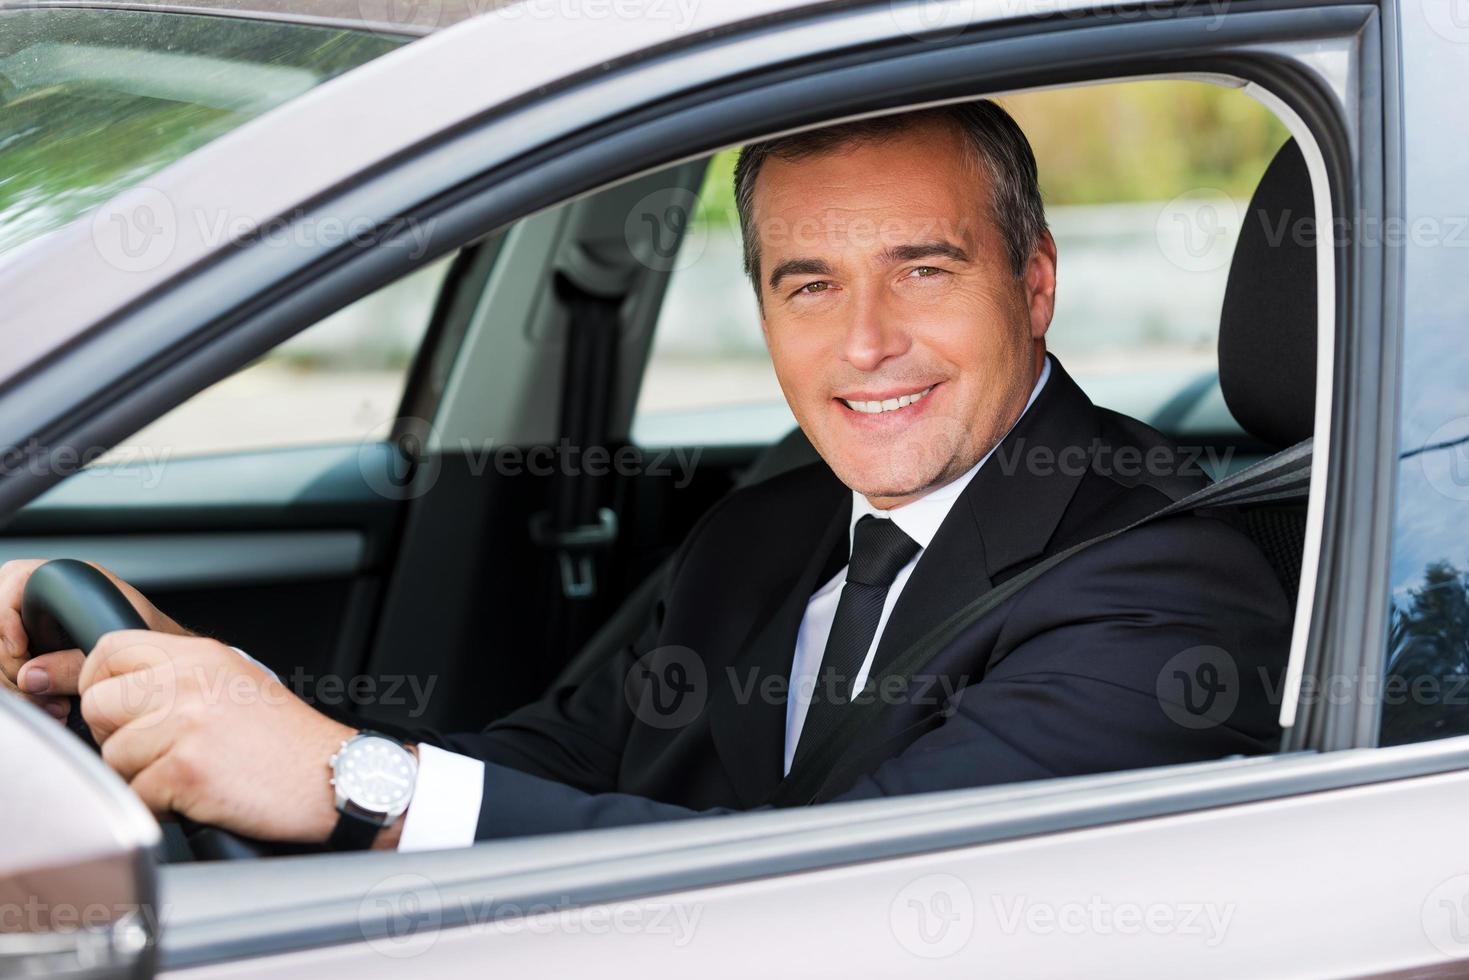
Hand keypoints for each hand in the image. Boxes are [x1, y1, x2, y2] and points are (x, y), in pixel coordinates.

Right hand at [0, 559, 188, 721]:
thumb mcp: (114, 655)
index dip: (7, 616)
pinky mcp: (42, 650)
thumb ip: (71, 665)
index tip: (19, 649)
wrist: (170, 665)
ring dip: (19, 683)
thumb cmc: (154, 646)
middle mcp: (57, 597)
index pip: (15, 578)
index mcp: (77, 579)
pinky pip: (16, 666)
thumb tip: (31, 676)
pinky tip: (50, 707)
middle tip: (34, 686)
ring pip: (5, 648)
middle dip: (10, 660)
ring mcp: (46, 623)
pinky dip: (26, 691)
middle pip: (1, 618)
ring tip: (53, 706)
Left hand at [79, 629, 355, 841]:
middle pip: (100, 704)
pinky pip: (137, 795)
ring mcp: (186, 725)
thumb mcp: (235, 682)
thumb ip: (178, 676)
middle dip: (118, 735)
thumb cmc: (289, 740)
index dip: (101, 681)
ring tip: (191, 773)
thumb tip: (113, 686)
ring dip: (142, 776)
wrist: (336, 775)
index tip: (116, 708)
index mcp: (201, 655)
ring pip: (113, 756)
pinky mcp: (185, 770)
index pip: (111, 650)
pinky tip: (200, 795)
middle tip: (160, 749)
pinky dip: (162, 806)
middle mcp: (190, 682)